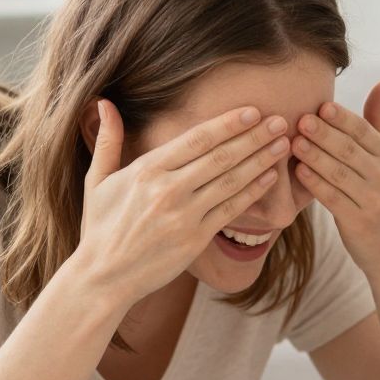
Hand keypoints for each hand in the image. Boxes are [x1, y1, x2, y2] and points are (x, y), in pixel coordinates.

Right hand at [75, 99, 293, 301]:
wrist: (103, 277)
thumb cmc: (100, 227)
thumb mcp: (97, 180)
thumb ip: (107, 140)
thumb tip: (104, 103)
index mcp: (146, 170)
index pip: (196, 139)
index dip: (228, 124)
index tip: (252, 111)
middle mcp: (167, 190)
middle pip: (220, 156)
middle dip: (253, 137)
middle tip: (279, 122)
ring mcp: (183, 216)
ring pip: (230, 181)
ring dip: (260, 161)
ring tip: (282, 145)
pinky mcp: (195, 240)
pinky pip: (230, 210)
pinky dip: (252, 192)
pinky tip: (270, 178)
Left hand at [290, 82, 379, 270]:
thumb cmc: (378, 195)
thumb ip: (377, 121)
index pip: (364, 131)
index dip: (342, 118)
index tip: (320, 105)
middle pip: (349, 149)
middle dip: (324, 133)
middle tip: (299, 119)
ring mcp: (373, 199)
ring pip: (339, 173)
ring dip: (314, 156)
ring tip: (292, 142)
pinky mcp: (359, 221)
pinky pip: (333, 198)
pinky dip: (315, 183)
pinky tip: (298, 170)